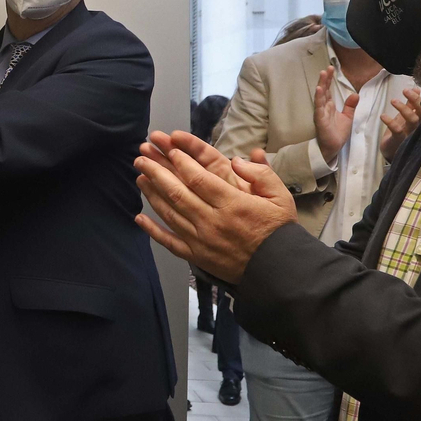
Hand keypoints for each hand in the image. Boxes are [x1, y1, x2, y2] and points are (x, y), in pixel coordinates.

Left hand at [133, 131, 298, 282]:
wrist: (280, 270)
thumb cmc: (279, 230)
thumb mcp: (280, 197)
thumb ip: (261, 174)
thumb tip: (236, 160)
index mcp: (233, 204)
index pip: (199, 178)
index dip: (181, 162)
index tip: (169, 149)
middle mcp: (212, 221)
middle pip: (177, 192)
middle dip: (156, 172)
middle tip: (141, 157)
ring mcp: (201, 240)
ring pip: (170, 213)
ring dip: (151, 194)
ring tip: (139, 176)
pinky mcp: (197, 257)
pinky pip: (170, 242)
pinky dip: (152, 230)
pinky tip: (139, 218)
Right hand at [312, 67, 355, 161]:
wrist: (334, 147)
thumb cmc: (337, 133)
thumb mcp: (348, 117)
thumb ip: (350, 106)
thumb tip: (356, 94)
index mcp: (329, 105)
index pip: (329, 89)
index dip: (329, 79)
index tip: (331, 69)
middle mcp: (324, 107)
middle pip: (324, 89)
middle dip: (325, 78)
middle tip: (328, 68)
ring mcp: (321, 112)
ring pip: (320, 95)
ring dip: (321, 84)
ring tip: (323, 73)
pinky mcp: (319, 118)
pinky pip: (318, 106)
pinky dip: (318, 97)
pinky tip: (319, 89)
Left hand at [380, 87, 420, 161]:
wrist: (392, 152)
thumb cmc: (402, 132)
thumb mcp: (407, 117)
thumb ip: (412, 104)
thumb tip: (417, 88)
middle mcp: (420, 127)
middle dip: (415, 100)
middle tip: (406, 90)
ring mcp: (411, 134)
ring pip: (412, 120)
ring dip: (404, 109)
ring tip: (393, 100)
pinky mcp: (400, 140)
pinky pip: (397, 130)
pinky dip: (390, 122)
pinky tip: (383, 116)